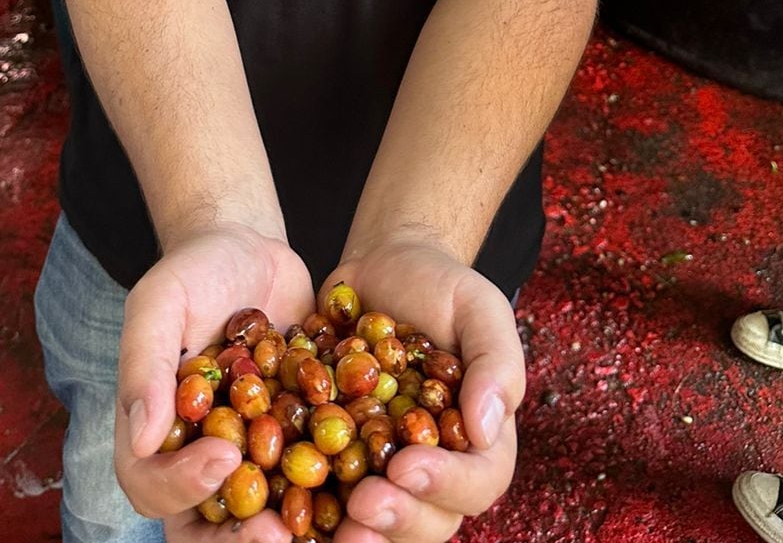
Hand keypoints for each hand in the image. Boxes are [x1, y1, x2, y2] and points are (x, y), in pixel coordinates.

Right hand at [116, 225, 314, 539]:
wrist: (253, 250)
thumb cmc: (194, 272)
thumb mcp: (161, 303)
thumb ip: (146, 364)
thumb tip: (142, 437)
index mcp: (156, 439)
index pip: (155, 488)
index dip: (184, 488)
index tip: (223, 458)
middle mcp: (203, 463)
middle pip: (212, 527)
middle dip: (244, 540)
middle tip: (279, 534)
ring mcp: (255, 460)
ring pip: (269, 518)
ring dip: (298, 535)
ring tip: (336, 529)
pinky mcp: (302, 447)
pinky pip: (319, 486)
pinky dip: (344, 496)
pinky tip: (375, 489)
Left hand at [321, 239, 524, 542]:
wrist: (381, 266)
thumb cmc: (438, 285)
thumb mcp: (477, 306)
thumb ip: (495, 363)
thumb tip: (486, 429)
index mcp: (477, 440)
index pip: (478, 480)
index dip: (447, 484)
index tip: (408, 465)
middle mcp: (435, 466)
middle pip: (430, 519)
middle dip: (399, 519)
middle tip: (363, 505)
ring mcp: (384, 468)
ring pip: (382, 524)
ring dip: (360, 533)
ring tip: (335, 526)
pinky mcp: (338, 459)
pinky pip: (328, 498)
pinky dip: (311, 509)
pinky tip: (287, 507)